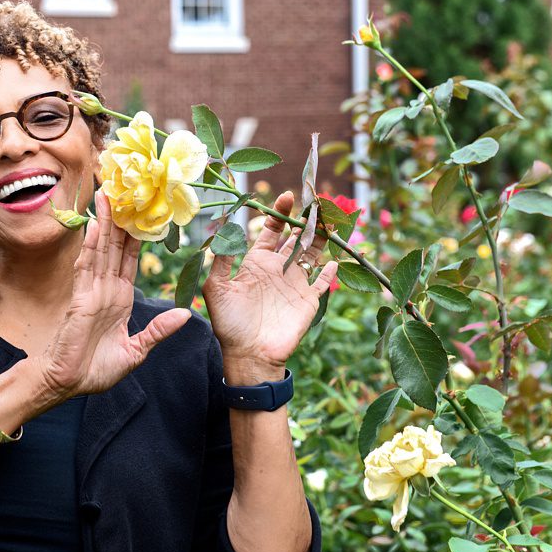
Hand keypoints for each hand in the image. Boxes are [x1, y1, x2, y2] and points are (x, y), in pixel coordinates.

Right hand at [39, 190, 190, 398]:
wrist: (69, 384)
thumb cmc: (96, 369)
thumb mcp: (136, 350)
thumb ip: (158, 331)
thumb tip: (185, 314)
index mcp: (120, 297)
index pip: (130, 258)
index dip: (136, 234)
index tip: (142, 210)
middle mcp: (106, 289)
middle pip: (114, 246)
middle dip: (119, 218)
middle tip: (122, 188)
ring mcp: (92, 291)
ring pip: (100, 249)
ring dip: (104, 223)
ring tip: (107, 195)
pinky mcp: (80, 300)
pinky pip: (86, 268)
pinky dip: (91, 247)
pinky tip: (95, 227)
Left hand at [202, 191, 337, 383]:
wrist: (248, 354)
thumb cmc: (229, 323)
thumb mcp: (216, 288)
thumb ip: (221, 260)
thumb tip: (221, 231)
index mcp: (256, 262)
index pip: (270, 231)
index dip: (279, 214)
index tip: (287, 197)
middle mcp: (277, 269)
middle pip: (295, 237)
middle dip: (305, 219)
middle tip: (315, 201)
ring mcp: (295, 283)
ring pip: (312, 253)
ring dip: (321, 236)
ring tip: (329, 219)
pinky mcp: (308, 299)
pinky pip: (323, 280)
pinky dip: (330, 269)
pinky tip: (335, 257)